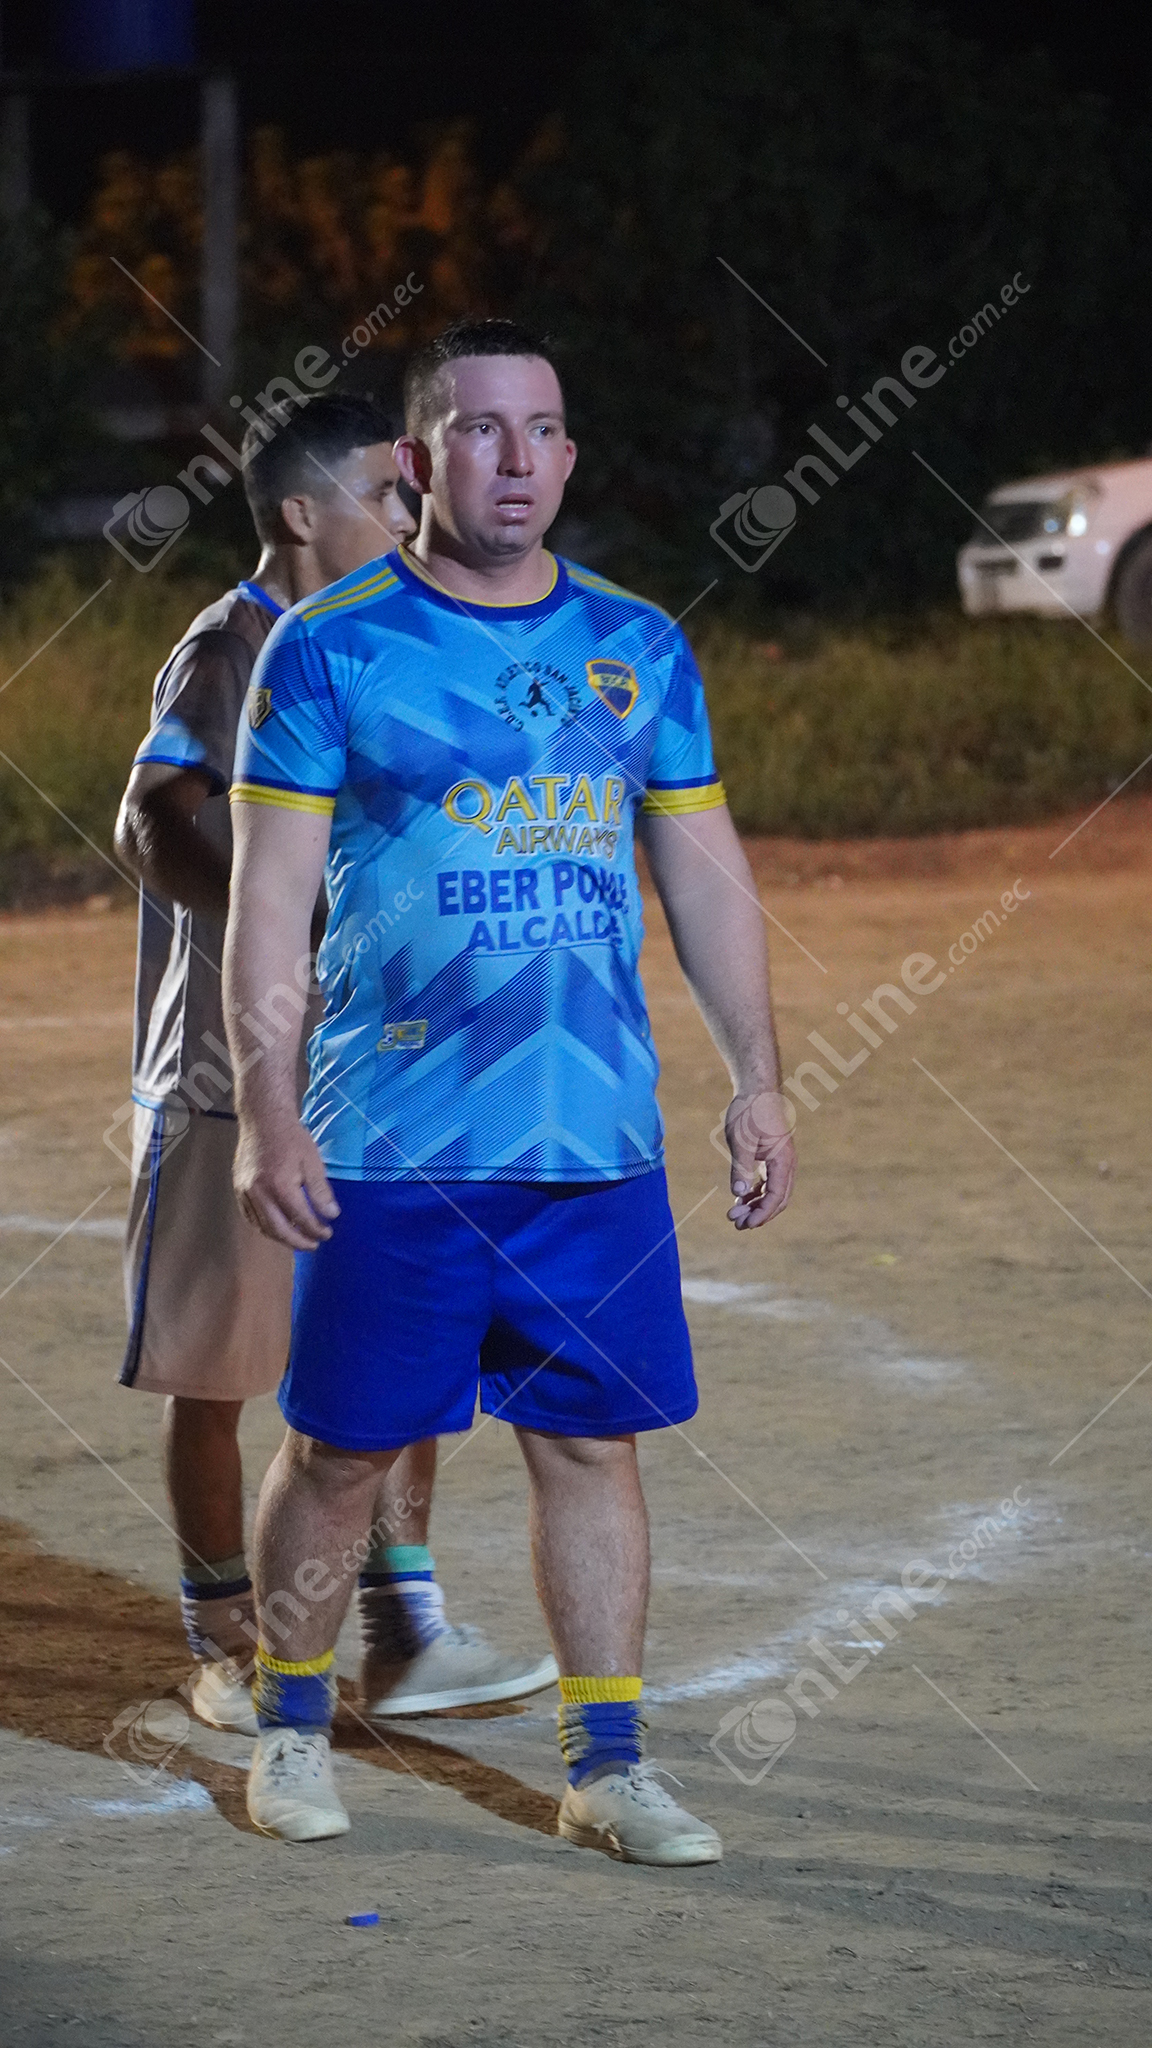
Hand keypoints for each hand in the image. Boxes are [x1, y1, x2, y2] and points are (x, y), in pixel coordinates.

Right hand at [233, 1117, 340, 1249]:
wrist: (263, 1120)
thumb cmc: (291, 1138)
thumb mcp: (313, 1161)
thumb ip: (321, 1191)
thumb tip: (331, 1215)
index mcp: (280, 1186)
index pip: (301, 1218)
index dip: (316, 1230)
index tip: (327, 1233)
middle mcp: (259, 1193)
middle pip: (279, 1230)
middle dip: (299, 1242)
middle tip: (314, 1244)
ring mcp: (245, 1193)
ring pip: (263, 1227)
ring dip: (282, 1238)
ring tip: (298, 1239)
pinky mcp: (238, 1190)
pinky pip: (251, 1217)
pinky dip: (265, 1228)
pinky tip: (278, 1228)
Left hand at [724, 1088, 795, 1229]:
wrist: (757, 1088)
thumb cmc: (749, 1110)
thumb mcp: (741, 1139)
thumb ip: (741, 1167)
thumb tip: (739, 1194)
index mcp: (782, 1160)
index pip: (776, 1196)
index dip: (762, 1213)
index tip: (745, 1224)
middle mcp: (786, 1163)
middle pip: (778, 1199)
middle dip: (759, 1214)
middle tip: (737, 1224)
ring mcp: (781, 1160)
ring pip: (774, 1192)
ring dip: (757, 1205)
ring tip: (735, 1214)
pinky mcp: (773, 1156)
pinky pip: (769, 1182)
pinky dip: (757, 1193)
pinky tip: (741, 1198)